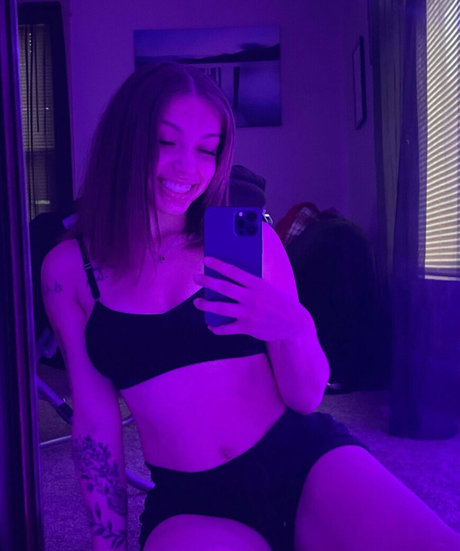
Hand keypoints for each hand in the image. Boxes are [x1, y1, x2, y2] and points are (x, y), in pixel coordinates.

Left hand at [193, 256, 309, 341]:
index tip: (206, 260)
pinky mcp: (247, 328)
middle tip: (195, 277)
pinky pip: (226, 328)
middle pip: (223, 288)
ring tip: (197, 302)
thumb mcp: (268, 288)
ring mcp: (248, 314)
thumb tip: (231, 278)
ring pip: (220, 308)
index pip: (233, 271)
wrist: (295, 323)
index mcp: (257, 284)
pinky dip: (217, 328)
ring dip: (206, 305)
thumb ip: (251, 284)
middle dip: (207, 282)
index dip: (218, 265)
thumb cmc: (280, 302)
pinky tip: (211, 326)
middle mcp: (251, 298)